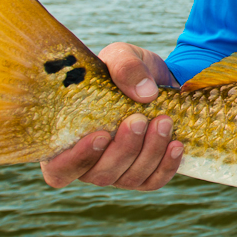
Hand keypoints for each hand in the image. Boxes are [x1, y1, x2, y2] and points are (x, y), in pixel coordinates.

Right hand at [40, 42, 183, 189]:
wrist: (159, 80)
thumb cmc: (126, 71)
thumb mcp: (122, 55)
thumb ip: (124, 66)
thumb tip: (145, 93)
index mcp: (67, 140)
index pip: (59, 170)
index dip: (76, 160)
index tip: (101, 135)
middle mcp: (89, 163)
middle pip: (101, 174)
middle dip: (123, 149)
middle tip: (139, 119)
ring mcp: (118, 173)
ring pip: (130, 178)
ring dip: (149, 152)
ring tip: (164, 121)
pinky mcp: (145, 175)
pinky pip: (154, 181)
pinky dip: (167, 165)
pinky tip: (177, 144)